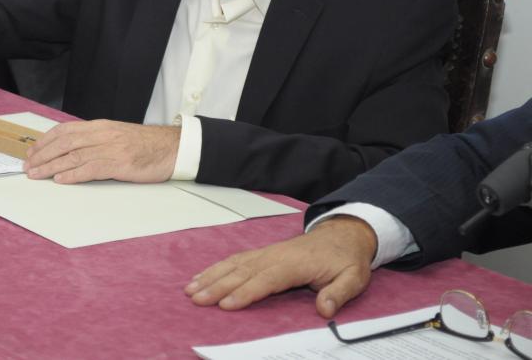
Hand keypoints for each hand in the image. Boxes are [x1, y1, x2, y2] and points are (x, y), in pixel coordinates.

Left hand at [23, 120, 178, 183]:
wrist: (172, 147)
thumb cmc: (145, 144)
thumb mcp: (117, 136)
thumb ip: (96, 140)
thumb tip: (73, 149)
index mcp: (100, 127)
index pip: (65, 130)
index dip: (45, 140)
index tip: (32, 151)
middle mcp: (102, 135)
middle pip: (64, 143)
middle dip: (42, 155)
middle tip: (27, 166)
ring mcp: (110, 149)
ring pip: (73, 156)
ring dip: (50, 166)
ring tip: (36, 175)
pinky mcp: (119, 164)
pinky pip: (91, 169)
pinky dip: (73, 175)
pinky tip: (60, 179)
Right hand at [184, 216, 377, 317]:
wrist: (342, 235)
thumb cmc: (345, 259)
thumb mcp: (354, 278)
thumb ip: (339, 293)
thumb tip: (324, 308)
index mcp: (295, 264)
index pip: (266, 280)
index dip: (245, 293)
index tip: (225, 304)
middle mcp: (275, 256)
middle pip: (242, 273)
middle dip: (217, 286)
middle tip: (196, 299)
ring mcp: (266, 253)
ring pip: (233, 265)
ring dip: (211, 276)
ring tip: (191, 289)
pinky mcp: (262, 254)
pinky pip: (235, 260)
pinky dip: (216, 268)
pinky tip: (202, 276)